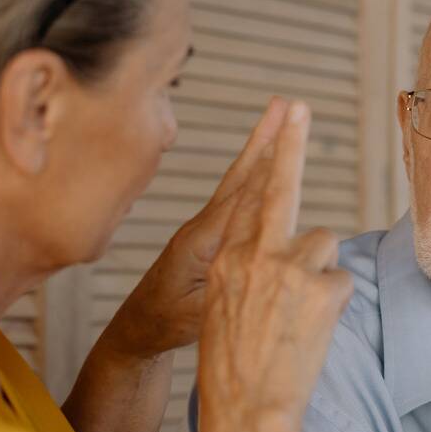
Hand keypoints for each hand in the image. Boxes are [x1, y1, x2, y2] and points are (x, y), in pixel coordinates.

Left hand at [93, 98, 290, 362]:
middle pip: (244, 175)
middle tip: (290, 105)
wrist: (140, 326)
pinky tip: (264, 156)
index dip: (270, 162)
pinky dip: (253, 168)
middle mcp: (205, 225)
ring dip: (261, 145)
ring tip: (278, 113)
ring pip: (239, 179)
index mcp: (206, 241)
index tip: (288, 130)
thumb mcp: (200, 316)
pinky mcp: (209, 232)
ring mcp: (206, 226)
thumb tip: (263, 272)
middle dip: (269, 139)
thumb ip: (228, 292)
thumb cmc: (169, 325)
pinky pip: (237, 193)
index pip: (247, 196)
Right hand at [197, 101, 353, 427]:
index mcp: (224, 259)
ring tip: (302, 314)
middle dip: (289, 146)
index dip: (265, 157)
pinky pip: (341, 280)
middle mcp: (253, 254)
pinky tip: (314, 330)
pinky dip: (334, 303)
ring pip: (325, 243)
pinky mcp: (321, 288)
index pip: (245, 197)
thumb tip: (268, 253)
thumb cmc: (234, 368)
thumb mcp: (221, 310)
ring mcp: (287, 268)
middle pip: (280, 189)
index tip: (280, 120)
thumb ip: (244, 271)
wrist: (245, 409)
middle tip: (297, 106)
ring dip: (321, 271)